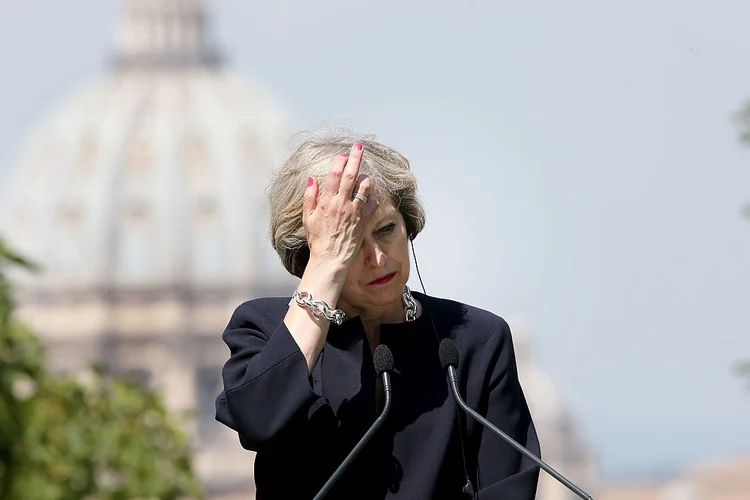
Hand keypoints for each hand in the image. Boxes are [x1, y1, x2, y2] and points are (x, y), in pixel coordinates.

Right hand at [303, 143, 377, 273]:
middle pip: (350, 176)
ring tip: (364, 173)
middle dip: (355, 159)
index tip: (343, 154)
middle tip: (359, 147)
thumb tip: (312, 179)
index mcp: (326, 202)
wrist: (331, 259)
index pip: (334, 176)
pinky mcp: (363, 221)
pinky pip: (371, 204)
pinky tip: (371, 194)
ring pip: (363, 188)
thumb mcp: (308, 218)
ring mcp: (354, 212)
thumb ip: (310, 197)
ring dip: (365, 177)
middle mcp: (341, 204)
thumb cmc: (317, 240)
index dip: (339, 163)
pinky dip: (372, 197)